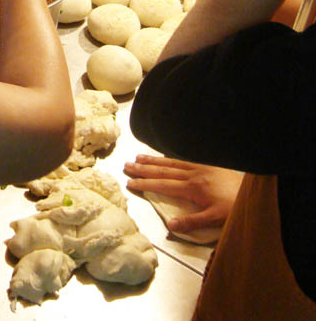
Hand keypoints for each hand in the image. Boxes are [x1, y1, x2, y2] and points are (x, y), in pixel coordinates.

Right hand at [124, 154, 242, 232]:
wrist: (254, 190)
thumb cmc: (236, 207)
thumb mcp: (216, 220)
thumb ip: (192, 222)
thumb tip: (169, 225)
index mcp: (193, 188)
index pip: (164, 185)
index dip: (146, 184)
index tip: (130, 182)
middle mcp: (194, 174)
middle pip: (164, 170)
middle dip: (144, 168)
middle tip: (127, 165)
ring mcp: (200, 166)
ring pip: (171, 161)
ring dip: (154, 160)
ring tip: (139, 157)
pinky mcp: (208, 163)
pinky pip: (184, 157)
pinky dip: (170, 156)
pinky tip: (164, 155)